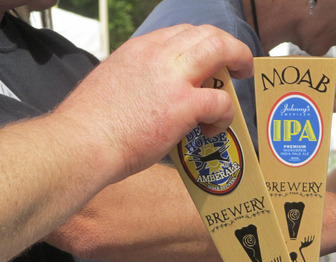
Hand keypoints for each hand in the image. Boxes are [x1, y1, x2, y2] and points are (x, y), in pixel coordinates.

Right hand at [55, 24, 253, 181]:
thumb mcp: (113, 86)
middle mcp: (157, 55)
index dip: (200, 45)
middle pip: (205, 33)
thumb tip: (148, 100)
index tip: (207, 62)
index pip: (180, 34)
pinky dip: (225, 114)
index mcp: (138, 50)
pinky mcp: (183, 106)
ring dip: (237, 61)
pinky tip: (215, 129)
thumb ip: (136, 84)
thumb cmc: (91, 127)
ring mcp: (173, 78)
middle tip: (237, 65)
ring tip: (240, 81)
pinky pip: (221, 101)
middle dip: (228, 46)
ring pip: (219, 50)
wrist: (82, 142)